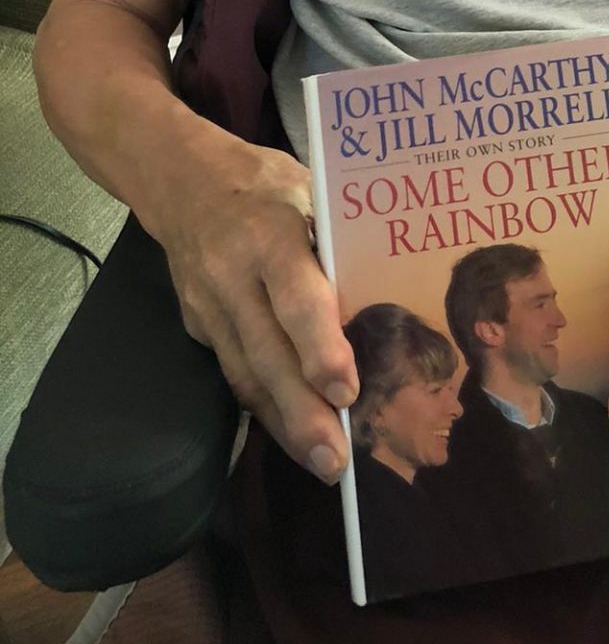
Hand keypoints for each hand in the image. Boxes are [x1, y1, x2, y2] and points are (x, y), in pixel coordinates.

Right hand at [149, 126, 358, 482]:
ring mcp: (208, 304)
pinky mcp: (198, 324)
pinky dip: (263, 406)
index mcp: (268, 233)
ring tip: (321, 464)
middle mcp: (232, 275)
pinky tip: (292, 433)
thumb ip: (338, 237)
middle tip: (338, 462)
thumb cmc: (265, 181)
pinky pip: (233, 371)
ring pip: (245, 374)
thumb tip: (393, 284)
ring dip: (283, 425)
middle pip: (267, 352)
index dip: (319, 347)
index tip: (346, 390)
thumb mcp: (308, 188)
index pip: (295, 297)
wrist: (181, 179)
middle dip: (302, 412)